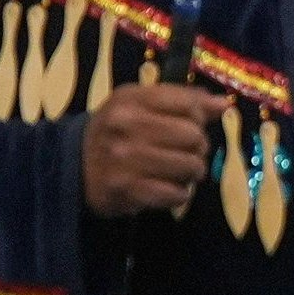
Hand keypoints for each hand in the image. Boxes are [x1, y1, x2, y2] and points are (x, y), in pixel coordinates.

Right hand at [81, 84, 219, 216]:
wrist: (71, 166)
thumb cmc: (115, 131)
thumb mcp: (139, 104)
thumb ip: (181, 100)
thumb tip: (222, 104)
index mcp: (130, 100)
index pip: (189, 105)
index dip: (198, 118)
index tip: (189, 124)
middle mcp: (127, 127)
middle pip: (195, 136)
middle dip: (197, 147)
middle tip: (184, 152)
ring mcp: (125, 160)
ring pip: (190, 166)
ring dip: (191, 172)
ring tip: (177, 171)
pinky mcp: (127, 190)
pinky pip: (177, 194)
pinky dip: (178, 194)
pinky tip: (165, 188)